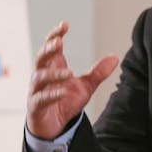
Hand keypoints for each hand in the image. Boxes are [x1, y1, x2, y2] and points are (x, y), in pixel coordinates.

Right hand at [26, 20, 118, 139]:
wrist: (54, 126)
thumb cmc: (65, 102)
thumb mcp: (86, 87)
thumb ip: (98, 73)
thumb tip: (115, 57)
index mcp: (54, 67)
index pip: (52, 47)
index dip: (55, 35)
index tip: (64, 25)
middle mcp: (42, 76)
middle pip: (41, 58)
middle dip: (48, 49)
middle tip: (58, 42)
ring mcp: (37, 91)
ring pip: (39, 77)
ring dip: (53, 74)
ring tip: (68, 72)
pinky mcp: (36, 107)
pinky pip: (40, 99)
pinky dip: (51, 95)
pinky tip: (62, 92)